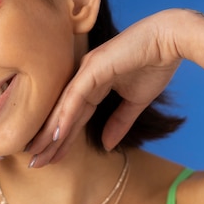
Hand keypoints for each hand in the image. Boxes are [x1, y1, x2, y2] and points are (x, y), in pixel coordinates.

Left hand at [27, 10, 184, 165]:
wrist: (169, 41)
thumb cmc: (154, 65)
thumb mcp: (135, 102)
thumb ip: (119, 122)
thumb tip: (106, 145)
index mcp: (93, 84)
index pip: (74, 116)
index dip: (62, 139)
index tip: (50, 158)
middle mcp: (84, 78)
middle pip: (63, 114)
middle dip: (49, 140)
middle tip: (34, 162)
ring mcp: (87, 71)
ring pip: (64, 106)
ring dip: (50, 132)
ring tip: (37, 153)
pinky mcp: (94, 67)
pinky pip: (76, 96)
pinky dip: (66, 115)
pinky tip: (56, 134)